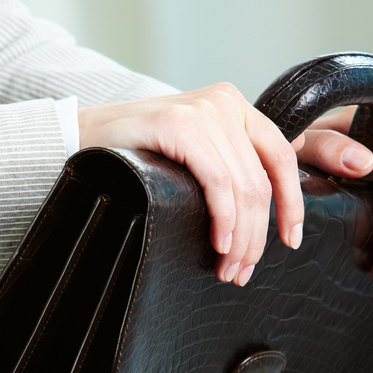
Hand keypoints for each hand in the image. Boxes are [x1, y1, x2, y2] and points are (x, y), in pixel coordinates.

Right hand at [78, 84, 305, 285]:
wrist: (80, 135)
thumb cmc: (133, 152)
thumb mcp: (191, 152)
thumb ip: (226, 164)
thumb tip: (266, 209)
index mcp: (234, 106)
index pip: (280, 158)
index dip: (291, 204)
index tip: (290, 240)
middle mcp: (225, 102)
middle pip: (261, 181)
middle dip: (258, 236)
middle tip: (242, 270)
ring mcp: (205, 110)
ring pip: (244, 187)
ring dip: (241, 237)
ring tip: (229, 267)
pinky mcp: (181, 124)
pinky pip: (217, 182)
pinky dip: (224, 218)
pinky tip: (220, 242)